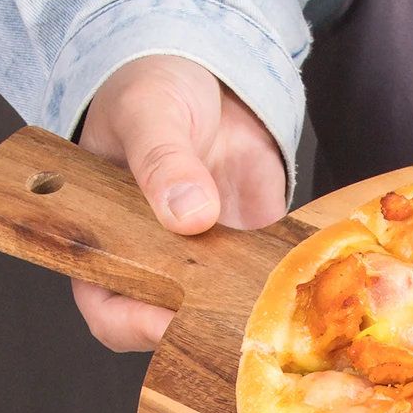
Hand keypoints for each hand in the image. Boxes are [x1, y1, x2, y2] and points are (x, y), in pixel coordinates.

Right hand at [74, 56, 286, 350]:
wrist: (209, 79)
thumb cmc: (155, 89)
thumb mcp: (149, 111)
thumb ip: (161, 159)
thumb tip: (188, 213)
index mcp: (108, 244)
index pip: (108, 312)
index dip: (135, 325)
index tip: (170, 319)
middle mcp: (155, 268)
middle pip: (169, 329)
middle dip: (201, 333)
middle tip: (232, 323)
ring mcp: (205, 270)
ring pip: (223, 319)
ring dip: (248, 319)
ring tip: (271, 308)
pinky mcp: (249, 258)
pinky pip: (267, 288)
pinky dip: (285, 290)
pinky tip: (304, 280)